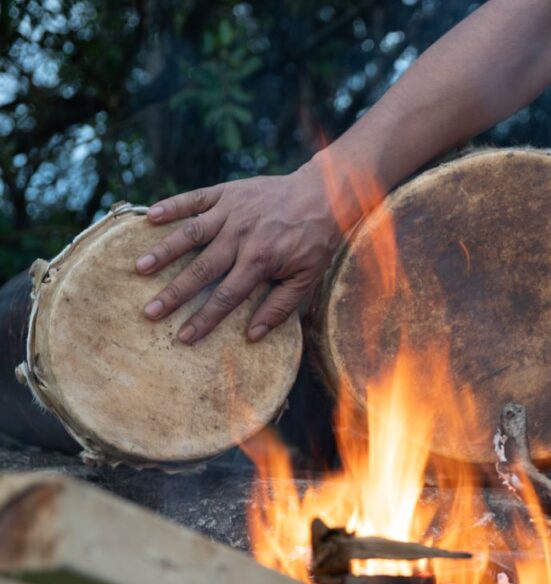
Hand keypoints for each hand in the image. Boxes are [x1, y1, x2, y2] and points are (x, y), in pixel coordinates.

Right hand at [136, 163, 344, 343]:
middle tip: (149, 312)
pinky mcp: (227, 192)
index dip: (203, 319)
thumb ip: (280, 307)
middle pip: (201, 269)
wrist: (323, 195)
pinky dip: (172, 205)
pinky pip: (195, 198)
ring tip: (140, 267)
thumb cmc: (315, 241)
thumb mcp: (307, 278)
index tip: (183, 337)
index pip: (226, 297)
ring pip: (191, 233)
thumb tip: (254, 336)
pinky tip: (149, 217)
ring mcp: (231, 212)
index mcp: (260, 260)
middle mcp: (241, 236)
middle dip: (174, 293)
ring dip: (164, 250)